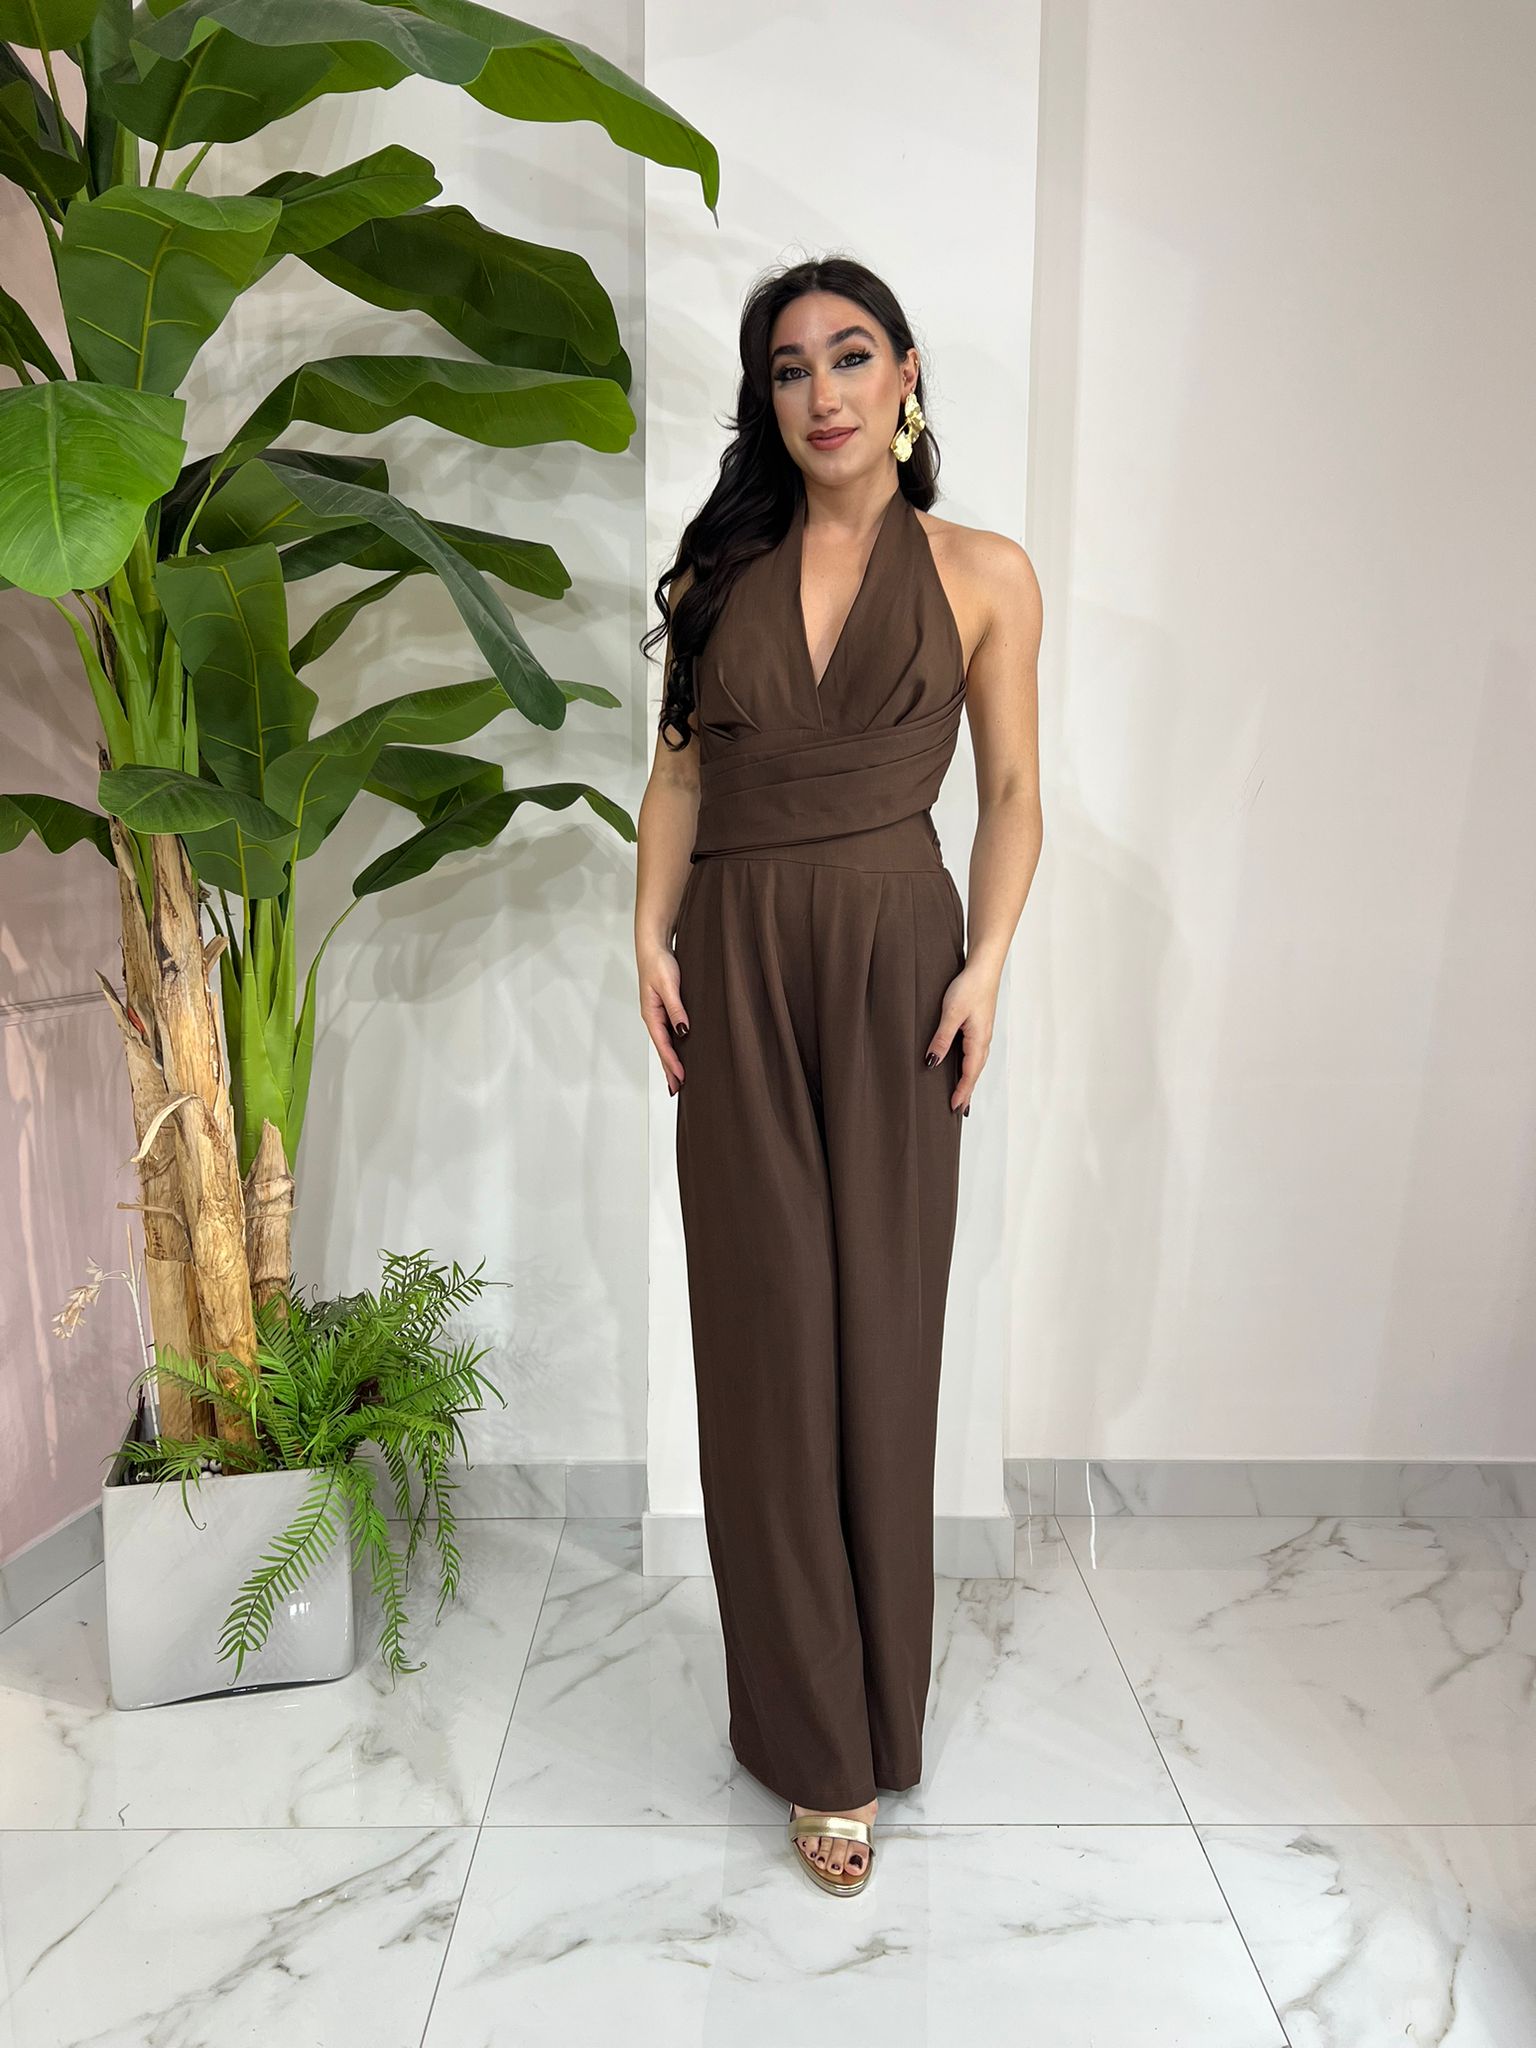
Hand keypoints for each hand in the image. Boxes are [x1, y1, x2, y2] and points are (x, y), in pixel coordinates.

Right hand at [639, 941, 688, 1094]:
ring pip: (664, 1043)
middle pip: (661, 1049)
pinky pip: (668, 1033)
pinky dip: (672, 1047)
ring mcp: (657, 1014)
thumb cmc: (658, 963)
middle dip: (668, 1070)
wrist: (653, 946)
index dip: (672, 1062)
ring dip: (670, 1061)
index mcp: (651, 1014)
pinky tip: (678, 1053)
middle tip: (676, 1090)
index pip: (663, 1044)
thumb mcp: (669, 985)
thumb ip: (676, 1008)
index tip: (680, 1078)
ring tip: (677, 1079)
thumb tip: (683, 1030)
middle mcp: (653, 1017)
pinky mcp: (664, 1009)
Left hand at [926, 960, 994, 1114]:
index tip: (954, 1107)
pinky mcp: (979, 1026)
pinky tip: (964, 1065)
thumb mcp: (951, 1013)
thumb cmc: (970, 987)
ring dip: (969, 1080)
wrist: (984, 968)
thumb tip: (932, 1063)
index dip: (962, 1091)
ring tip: (962, 1093)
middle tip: (959, 1109)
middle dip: (967, 1091)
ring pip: (976, 1063)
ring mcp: (983, 1033)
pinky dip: (970, 1066)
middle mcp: (984, 1040)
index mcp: (978, 1040)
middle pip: (975, 1072)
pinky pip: (975, 1053)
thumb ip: (941, 1039)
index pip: (970, 1073)